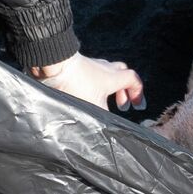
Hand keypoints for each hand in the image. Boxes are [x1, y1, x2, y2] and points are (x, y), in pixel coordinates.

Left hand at [31, 54, 146, 111]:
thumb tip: (106, 128)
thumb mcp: (92, 106)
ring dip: (108, 89)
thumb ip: (101, 116)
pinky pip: (92, 75)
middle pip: (122, 74)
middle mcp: (105, 68)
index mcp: (113, 77)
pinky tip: (86, 97)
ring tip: (102, 103)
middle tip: (121, 105)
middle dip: (124, 90)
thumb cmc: (76, 84)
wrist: (54, 66)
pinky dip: (95, 86)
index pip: (133, 80)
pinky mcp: (77, 66)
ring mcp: (91, 65)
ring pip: (106, 74)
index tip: (137, 106)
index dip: (138, 93)